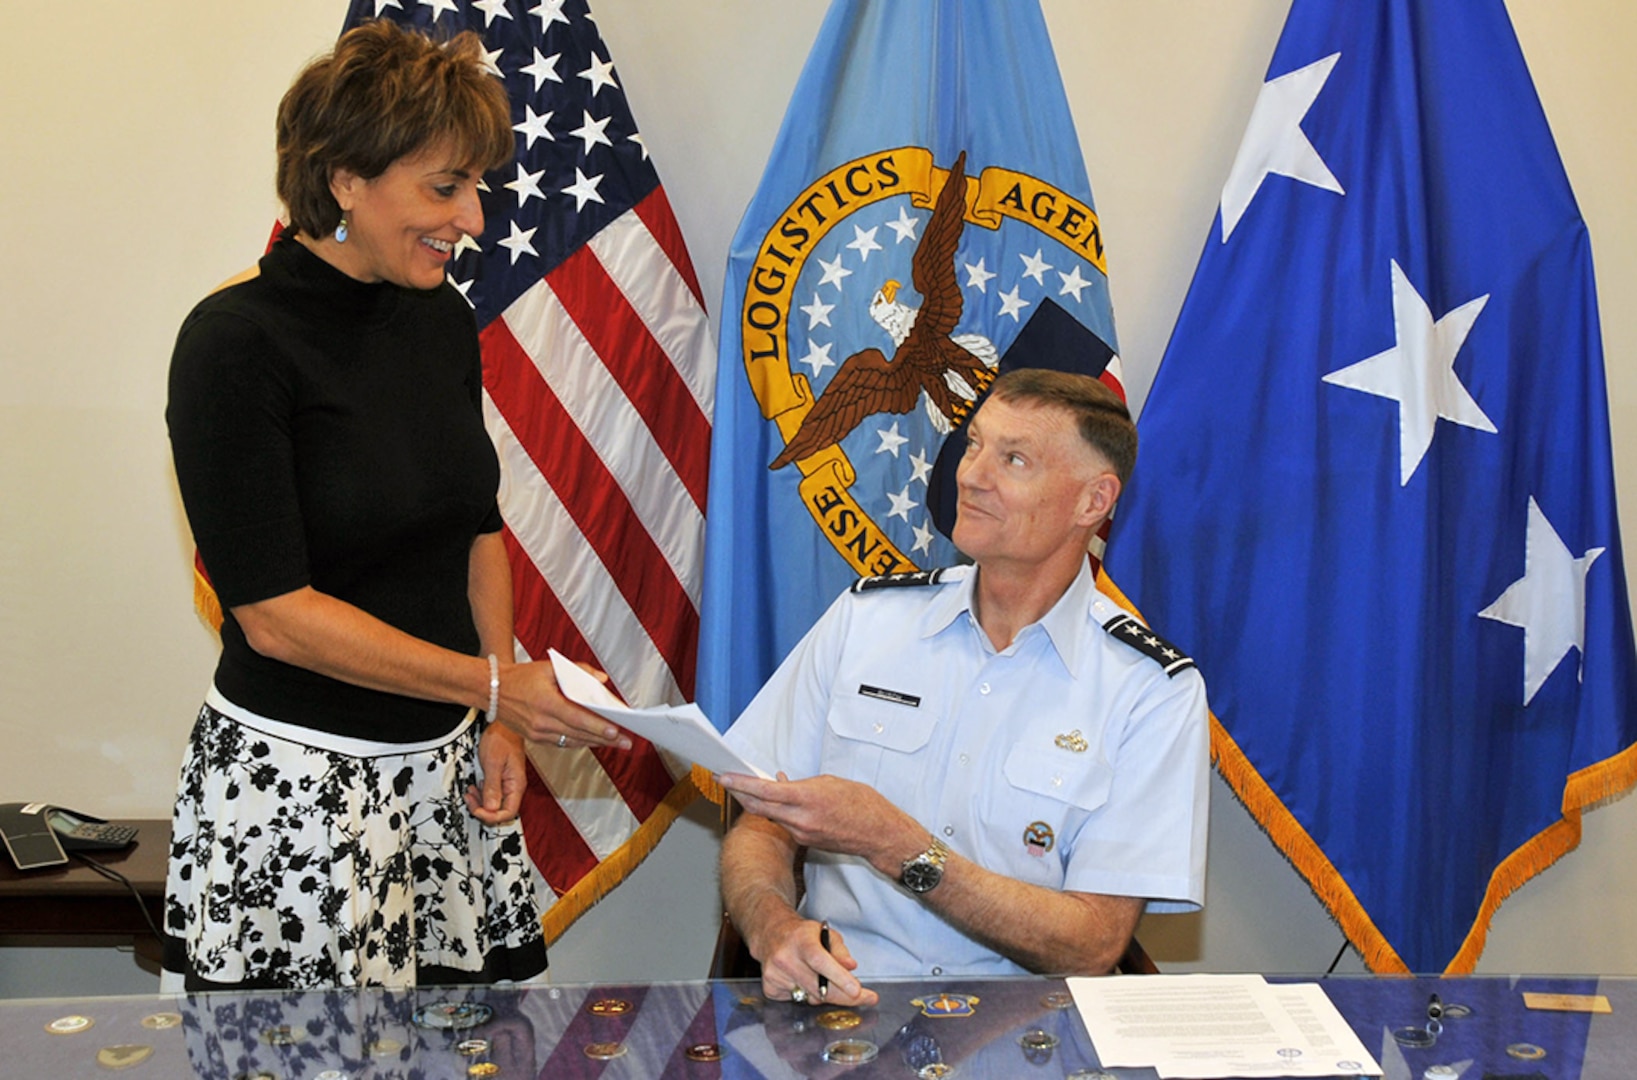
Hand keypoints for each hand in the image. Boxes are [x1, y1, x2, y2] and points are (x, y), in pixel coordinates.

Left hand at [466, 723, 526, 824]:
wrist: (503, 724)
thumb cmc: (501, 738)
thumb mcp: (493, 763)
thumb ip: (492, 787)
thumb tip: (490, 808)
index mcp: (516, 785)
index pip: (508, 813)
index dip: (491, 816)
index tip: (477, 810)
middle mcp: (514, 787)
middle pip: (500, 811)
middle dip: (483, 809)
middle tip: (470, 800)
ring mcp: (508, 783)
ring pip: (495, 804)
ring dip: (480, 802)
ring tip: (470, 792)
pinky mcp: (501, 779)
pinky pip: (492, 794)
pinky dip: (481, 794)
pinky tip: (475, 787)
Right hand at [498, 659, 632, 749]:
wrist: (492, 689)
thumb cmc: (521, 676)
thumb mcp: (550, 667)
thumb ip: (579, 671)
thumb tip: (601, 680)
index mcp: (546, 703)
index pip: (578, 718)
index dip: (598, 727)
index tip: (616, 732)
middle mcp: (541, 723)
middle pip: (579, 734)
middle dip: (605, 739)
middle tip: (626, 743)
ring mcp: (537, 733)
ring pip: (572, 741)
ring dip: (594, 743)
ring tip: (615, 744)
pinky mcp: (534, 738)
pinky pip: (562, 743)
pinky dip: (579, 742)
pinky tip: (593, 740)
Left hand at [716, 772, 921, 874]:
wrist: (879, 833)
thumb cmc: (862, 804)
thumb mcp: (830, 783)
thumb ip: (802, 784)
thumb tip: (780, 781)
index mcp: (807, 798)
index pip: (765, 791)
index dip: (741, 783)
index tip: (724, 775)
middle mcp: (800, 819)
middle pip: (759, 806)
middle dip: (739, 792)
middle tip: (725, 780)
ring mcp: (801, 833)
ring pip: (770, 815)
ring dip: (757, 802)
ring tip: (745, 786)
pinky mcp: (805, 842)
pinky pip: (783, 823)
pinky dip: (775, 811)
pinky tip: (774, 801)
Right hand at [755, 913, 876, 1008]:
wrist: (771, 935)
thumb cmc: (802, 935)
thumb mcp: (826, 933)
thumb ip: (840, 950)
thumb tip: (850, 967)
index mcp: (801, 940)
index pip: (820, 961)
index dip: (839, 977)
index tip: (857, 991)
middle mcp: (785, 957)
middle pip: (819, 987)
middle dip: (844, 996)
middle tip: (863, 997)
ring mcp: (775, 974)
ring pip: (811, 998)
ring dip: (824, 994)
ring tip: (821, 978)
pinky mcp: (770, 988)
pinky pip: (797, 1001)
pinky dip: (806, 995)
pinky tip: (802, 980)